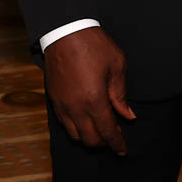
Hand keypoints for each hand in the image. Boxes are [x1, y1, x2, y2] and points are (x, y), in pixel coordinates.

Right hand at [43, 27, 136, 154]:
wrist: (64, 30)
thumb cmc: (93, 45)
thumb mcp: (116, 65)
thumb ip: (120, 94)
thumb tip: (128, 116)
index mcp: (94, 99)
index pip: (107, 131)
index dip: (117, 144)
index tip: (123, 150)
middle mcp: (76, 107)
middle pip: (90, 140)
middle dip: (104, 143)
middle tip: (113, 137)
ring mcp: (62, 104)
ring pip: (75, 135)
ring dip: (88, 136)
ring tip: (99, 128)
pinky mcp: (53, 98)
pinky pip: (63, 123)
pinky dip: (75, 127)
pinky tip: (84, 118)